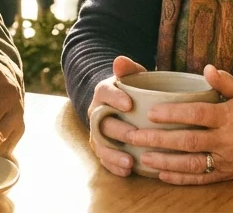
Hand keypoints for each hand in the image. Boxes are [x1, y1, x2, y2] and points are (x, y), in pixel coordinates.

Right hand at [88, 56, 147, 175]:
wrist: (120, 104)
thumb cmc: (132, 90)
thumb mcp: (133, 76)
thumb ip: (129, 69)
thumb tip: (120, 60)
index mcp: (104, 92)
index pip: (105, 92)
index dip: (115, 98)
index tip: (129, 104)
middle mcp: (96, 112)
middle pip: (102, 122)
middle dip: (118, 130)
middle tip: (135, 135)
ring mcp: (97, 131)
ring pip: (100, 144)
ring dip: (113, 154)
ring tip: (129, 162)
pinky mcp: (101, 147)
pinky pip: (103, 158)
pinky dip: (113, 166)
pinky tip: (127, 171)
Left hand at [128, 65, 232, 184]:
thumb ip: (225, 81)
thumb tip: (206, 68)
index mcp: (229, 116)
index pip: (198, 115)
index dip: (173, 114)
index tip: (151, 112)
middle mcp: (227, 140)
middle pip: (189, 141)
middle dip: (159, 139)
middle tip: (135, 136)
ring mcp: (226, 159)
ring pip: (192, 163)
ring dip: (165, 162)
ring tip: (143, 157)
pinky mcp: (226, 174)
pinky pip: (201, 179)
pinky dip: (180, 178)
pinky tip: (162, 174)